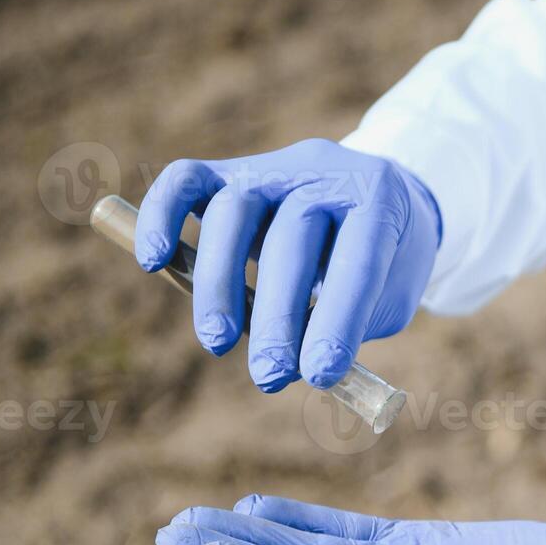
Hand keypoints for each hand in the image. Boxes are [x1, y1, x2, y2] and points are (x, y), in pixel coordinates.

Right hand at [136, 139, 440, 390]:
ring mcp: (275, 168)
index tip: (320, 376)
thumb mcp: (392, 293)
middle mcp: (326, 174)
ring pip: (232, 211)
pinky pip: (186, 180)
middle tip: (269, 376)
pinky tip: (153, 260)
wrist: (380, 195)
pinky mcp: (231, 170)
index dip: (338, 321)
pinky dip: (161, 215)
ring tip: (219, 342)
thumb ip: (352, 323)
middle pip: (291, 237)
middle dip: (277, 317)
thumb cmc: (386, 259)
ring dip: (220, 284)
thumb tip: (294, 365)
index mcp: (381, 202)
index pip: (358, 261)